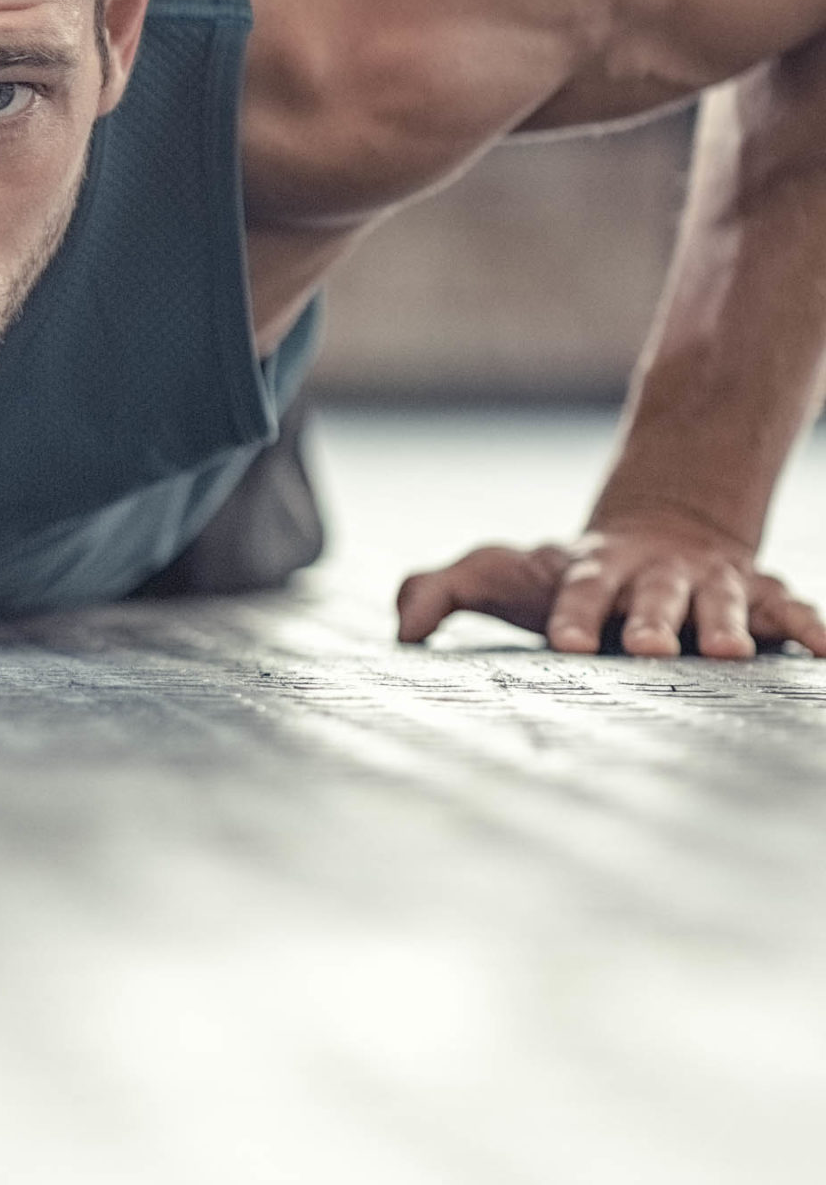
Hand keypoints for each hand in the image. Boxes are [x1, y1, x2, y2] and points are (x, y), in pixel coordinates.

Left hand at [396, 512, 825, 657]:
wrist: (657, 531)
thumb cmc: (561, 575)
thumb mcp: (498, 574)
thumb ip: (439, 591)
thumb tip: (401, 630)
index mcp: (589, 573)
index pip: (576, 592)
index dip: (573, 615)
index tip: (568, 644)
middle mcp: (652, 576)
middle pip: (654, 597)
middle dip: (656, 621)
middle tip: (655, 649)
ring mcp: (708, 584)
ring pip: (722, 602)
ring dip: (729, 626)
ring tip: (736, 653)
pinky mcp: (758, 595)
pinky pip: (789, 608)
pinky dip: (809, 626)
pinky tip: (824, 651)